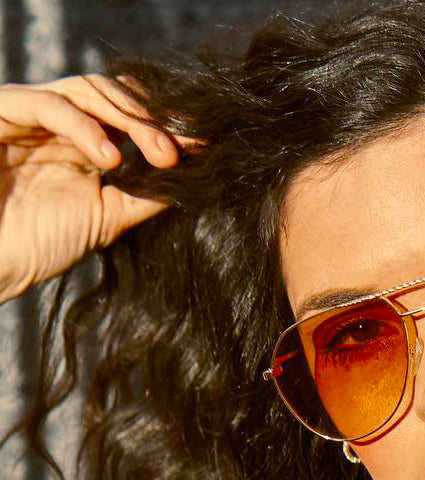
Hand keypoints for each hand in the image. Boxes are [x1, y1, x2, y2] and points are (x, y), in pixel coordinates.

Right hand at [0, 74, 180, 304]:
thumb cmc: (40, 243)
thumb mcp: (107, 218)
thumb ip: (145, 197)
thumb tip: (192, 181)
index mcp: (83, 142)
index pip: (130, 115)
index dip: (166, 126)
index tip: (203, 148)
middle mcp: (57, 122)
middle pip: (114, 95)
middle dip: (155, 120)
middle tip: (183, 151)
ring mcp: (29, 115)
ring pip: (86, 90)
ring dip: (130, 119)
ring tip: (160, 155)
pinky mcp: (0, 114)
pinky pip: (45, 104)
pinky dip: (83, 126)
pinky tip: (110, 157)